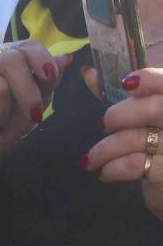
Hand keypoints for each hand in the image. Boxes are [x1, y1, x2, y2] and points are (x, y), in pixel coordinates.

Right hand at [0, 41, 70, 179]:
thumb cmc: (5, 124)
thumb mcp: (33, 105)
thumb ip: (47, 82)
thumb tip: (66, 58)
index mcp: (8, 55)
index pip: (28, 46)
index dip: (42, 60)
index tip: (51, 77)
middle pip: (12, 60)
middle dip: (27, 92)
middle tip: (33, 116)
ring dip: (1, 114)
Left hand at [84, 68, 162, 219]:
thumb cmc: (158, 149)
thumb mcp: (143, 119)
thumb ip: (121, 95)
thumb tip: (89, 73)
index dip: (151, 79)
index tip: (125, 83)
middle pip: (157, 108)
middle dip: (121, 114)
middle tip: (103, 125)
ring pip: (139, 138)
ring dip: (106, 149)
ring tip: (91, 159)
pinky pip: (137, 165)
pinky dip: (113, 168)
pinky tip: (104, 172)